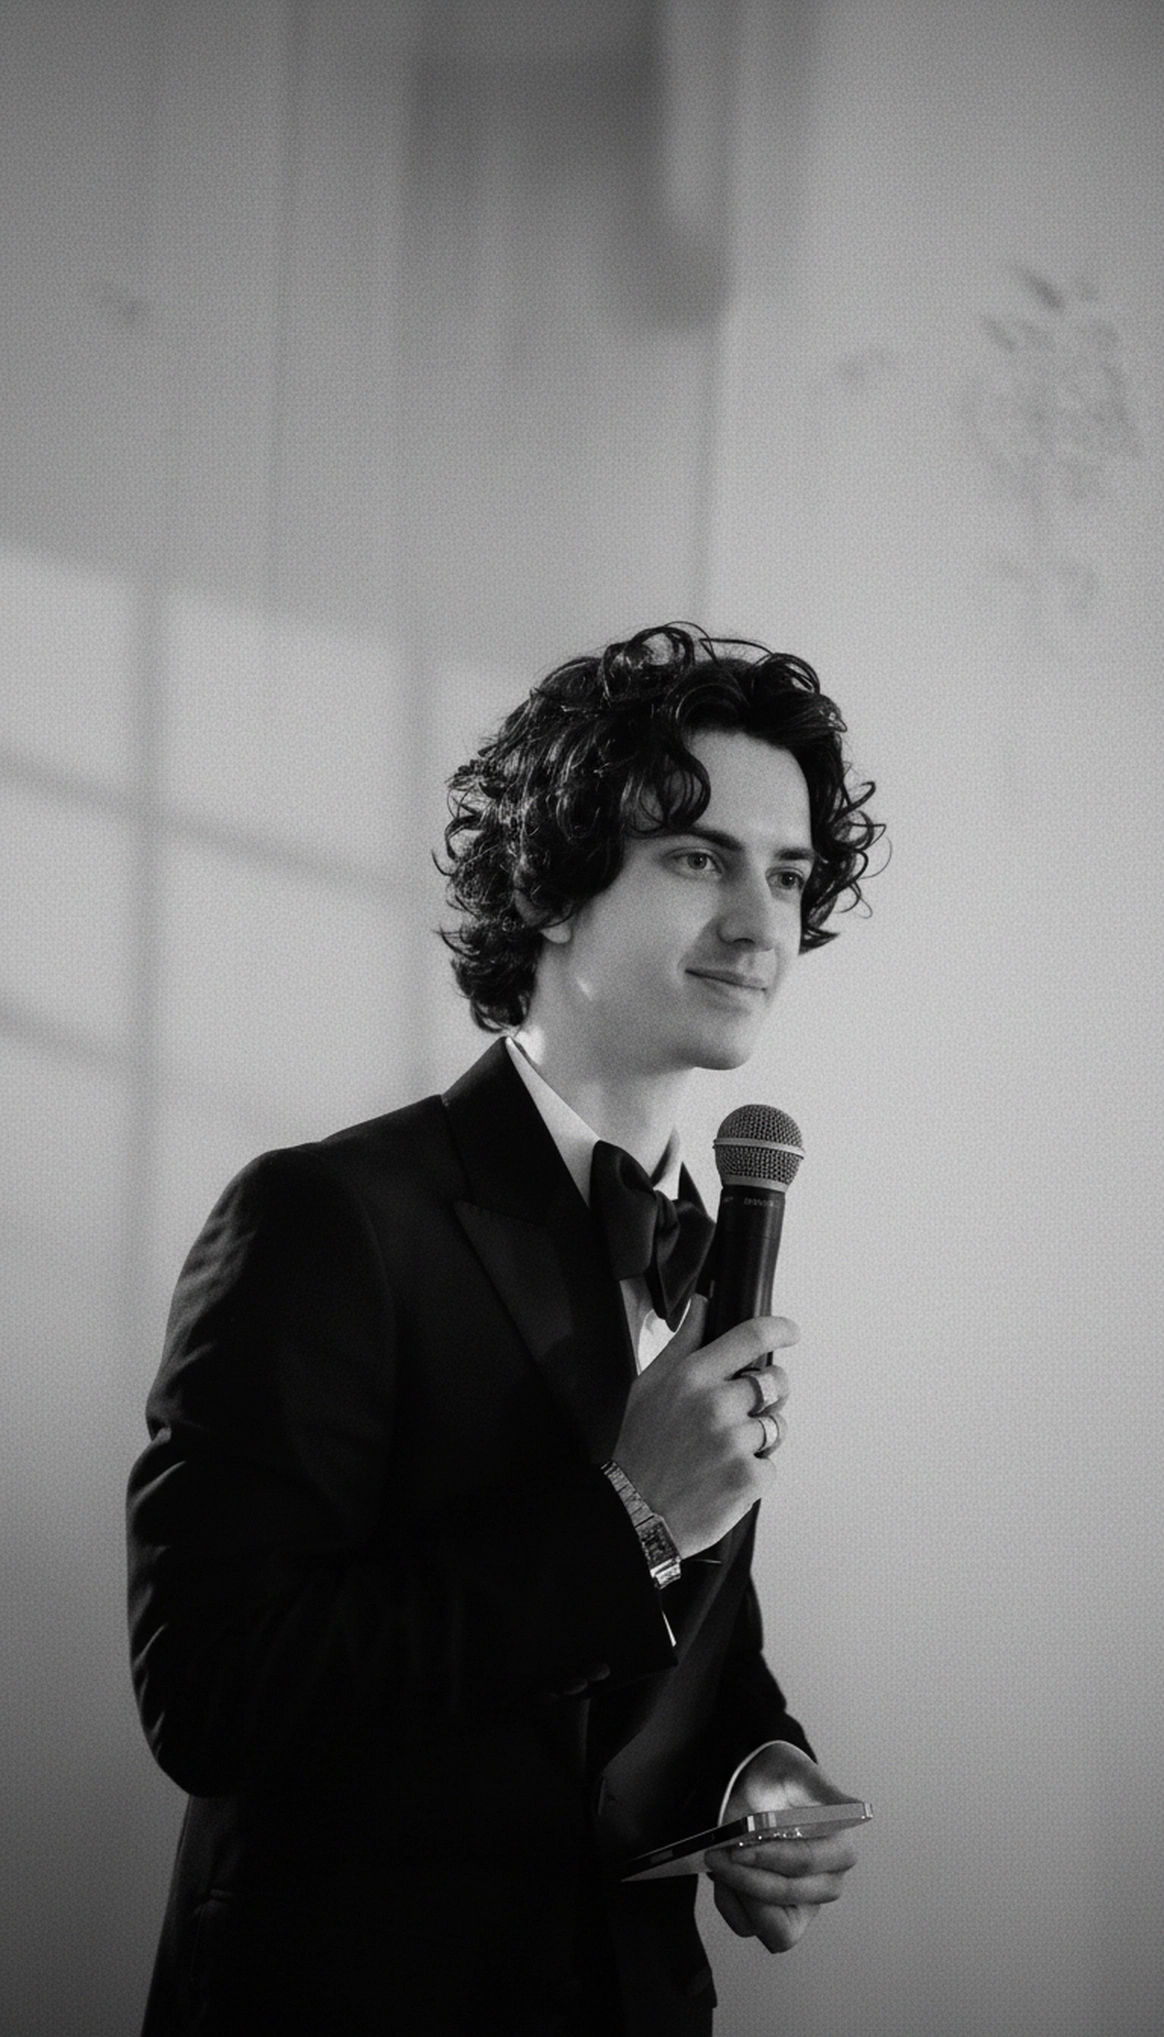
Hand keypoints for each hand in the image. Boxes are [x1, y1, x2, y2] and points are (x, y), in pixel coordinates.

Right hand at [611, 1294, 795, 1556]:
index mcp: (693, 1377)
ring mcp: (735, 1443)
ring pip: (776, 1425)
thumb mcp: (649, 1385)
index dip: (779, 1329)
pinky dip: (755, 1471)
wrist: (634, 1512)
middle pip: (776, 1381)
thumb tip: (703, 1304)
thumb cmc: (641, 1446)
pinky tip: (725, 1476)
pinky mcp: (749, 1478)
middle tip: (745, 1410)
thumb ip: (683, 1343)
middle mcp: (717, 1405)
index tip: (789, 1332)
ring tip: (726, 1450)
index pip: (750, 1338)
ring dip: (760, 1436)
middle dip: (770, 1392)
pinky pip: (772, 1464)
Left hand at [707, 1742, 859, 1953]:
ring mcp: (801, 1905)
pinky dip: (729, 1905)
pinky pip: (749, 1928)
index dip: (770, 1858)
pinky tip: (721, 1875)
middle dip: (748, 1878)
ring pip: (775, 1930)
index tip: (738, 1846)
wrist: (752, 1788)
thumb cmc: (778, 1779)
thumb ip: (822, 1788)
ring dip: (740, 1897)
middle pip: (789, 1897)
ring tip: (720, 1864)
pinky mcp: (774, 1918)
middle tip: (717, 1855)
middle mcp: (826, 1883)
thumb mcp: (797, 1772)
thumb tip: (856, 1807)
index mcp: (840, 1849)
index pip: (806, 1863)